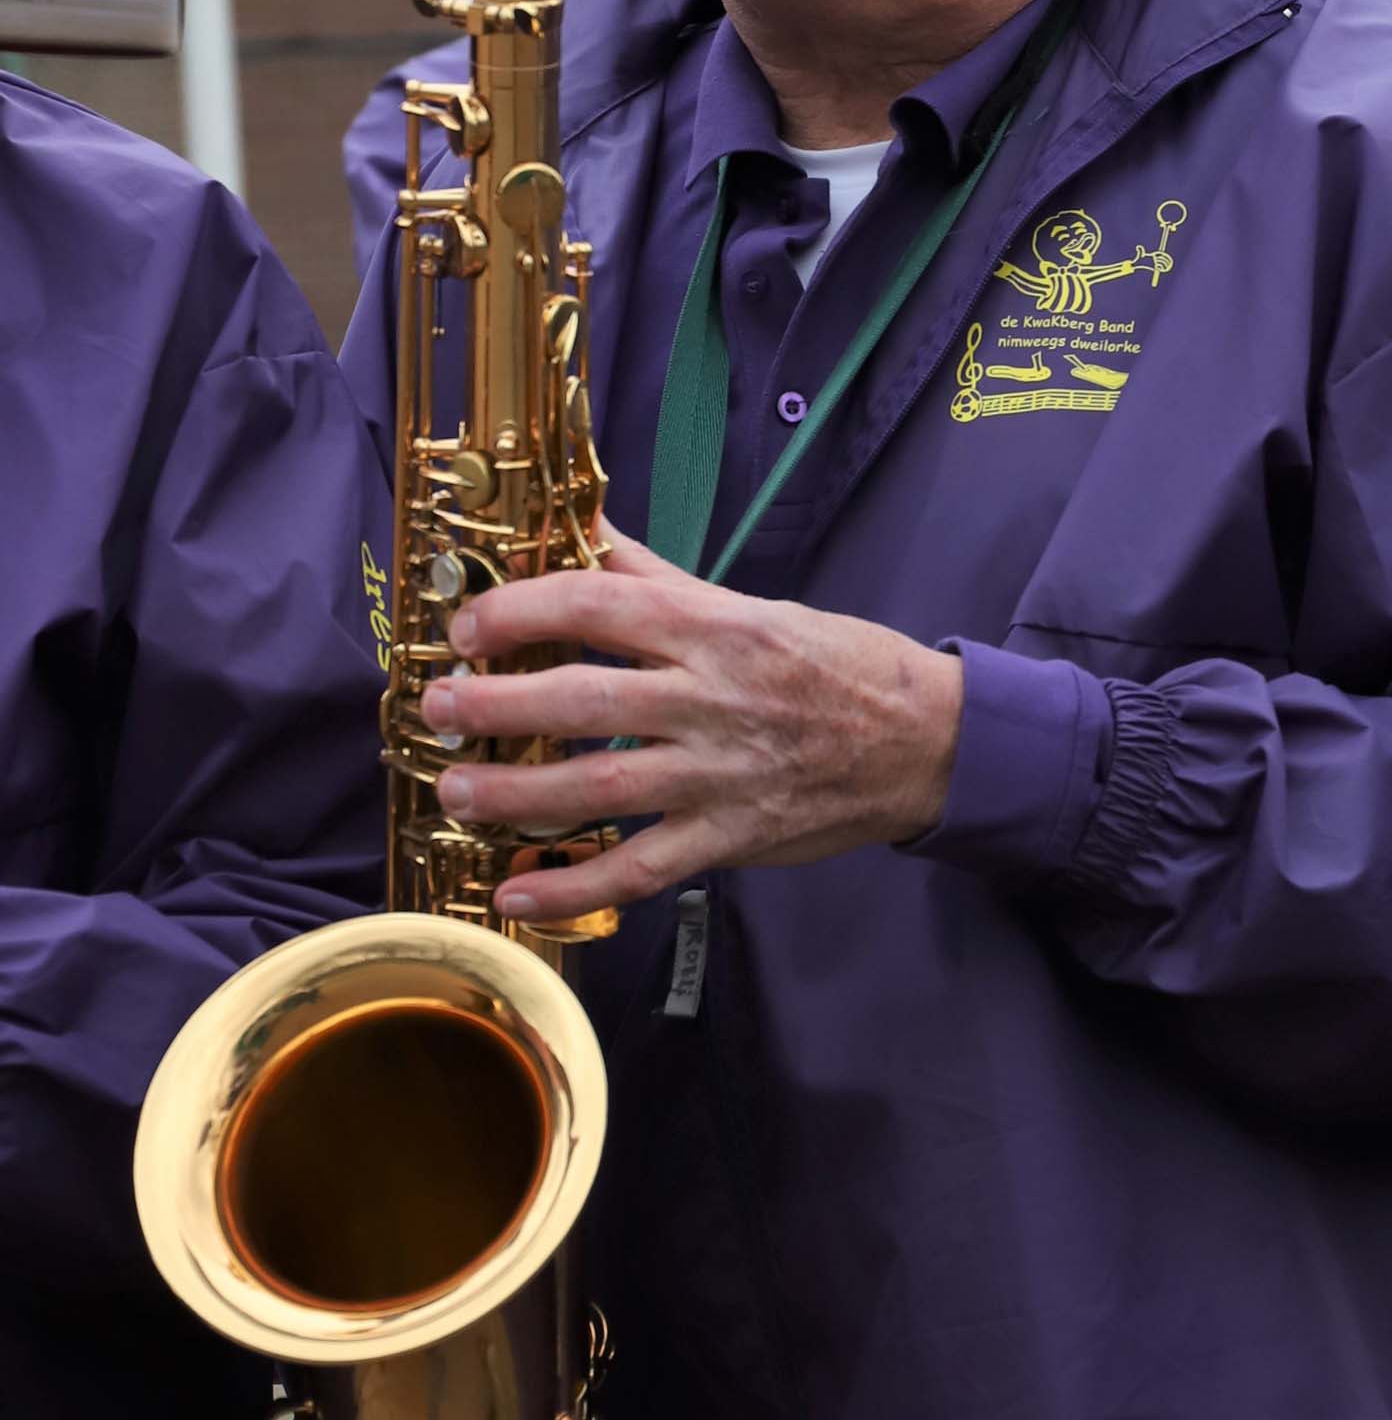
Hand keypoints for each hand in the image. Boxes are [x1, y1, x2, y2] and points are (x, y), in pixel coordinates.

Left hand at [417, 529, 963, 926]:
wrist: (925, 741)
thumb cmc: (833, 664)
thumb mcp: (750, 604)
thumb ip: (658, 576)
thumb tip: (583, 524)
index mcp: (714, 626)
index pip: (600, 602)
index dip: (523, 611)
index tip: (469, 626)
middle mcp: (712, 696)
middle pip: (584, 696)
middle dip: (497, 703)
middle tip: (437, 708)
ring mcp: (721, 772)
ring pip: (601, 784)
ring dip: (516, 793)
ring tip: (456, 791)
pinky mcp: (733, 837)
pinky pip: (642, 867)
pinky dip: (576, 886)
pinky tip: (516, 894)